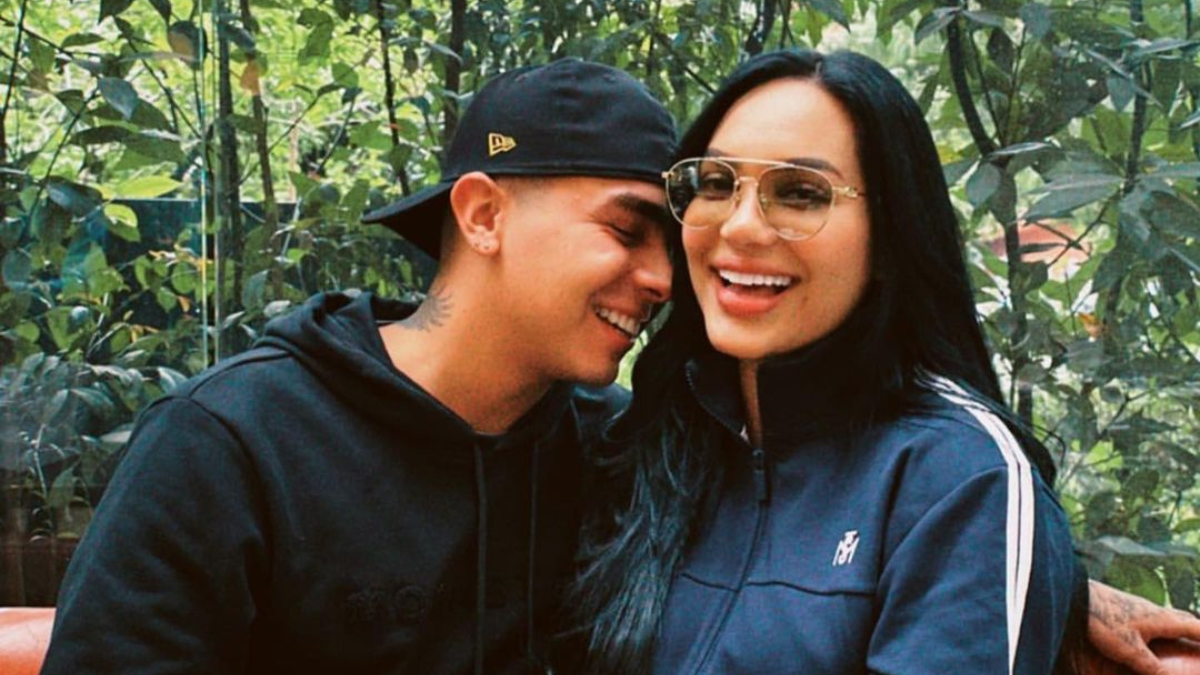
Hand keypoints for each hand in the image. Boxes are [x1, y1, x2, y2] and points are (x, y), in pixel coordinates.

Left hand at [1081, 580, 1199, 674]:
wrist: (1073, 595)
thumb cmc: (1102, 619)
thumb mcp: (1129, 650)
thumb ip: (1152, 667)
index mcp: (1162, 618)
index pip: (1196, 628)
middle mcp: (1153, 610)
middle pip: (1183, 619)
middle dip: (1196, 630)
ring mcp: (1137, 607)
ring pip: (1166, 616)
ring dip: (1178, 625)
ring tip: (1183, 634)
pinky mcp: (1123, 607)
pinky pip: (1150, 617)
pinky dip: (1159, 625)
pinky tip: (1149, 630)